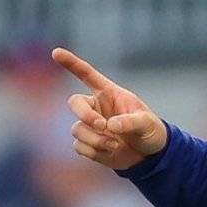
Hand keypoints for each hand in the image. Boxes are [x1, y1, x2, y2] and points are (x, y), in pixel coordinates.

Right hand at [52, 47, 167, 171]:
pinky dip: (94, 152)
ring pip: (77, 129)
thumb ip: (131, 121)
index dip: (71, 63)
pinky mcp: (88, 144)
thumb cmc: (149, 130)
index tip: (56, 52)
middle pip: (74, 103)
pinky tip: (111, 152)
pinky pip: (79, 146)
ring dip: (96, 139)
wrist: (148, 155)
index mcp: (109, 93)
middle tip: (103, 126)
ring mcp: (90, 126)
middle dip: (85, 115)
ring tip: (116, 144)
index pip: (87, 75)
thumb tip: (110, 125)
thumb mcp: (147, 122)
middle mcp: (95, 107)